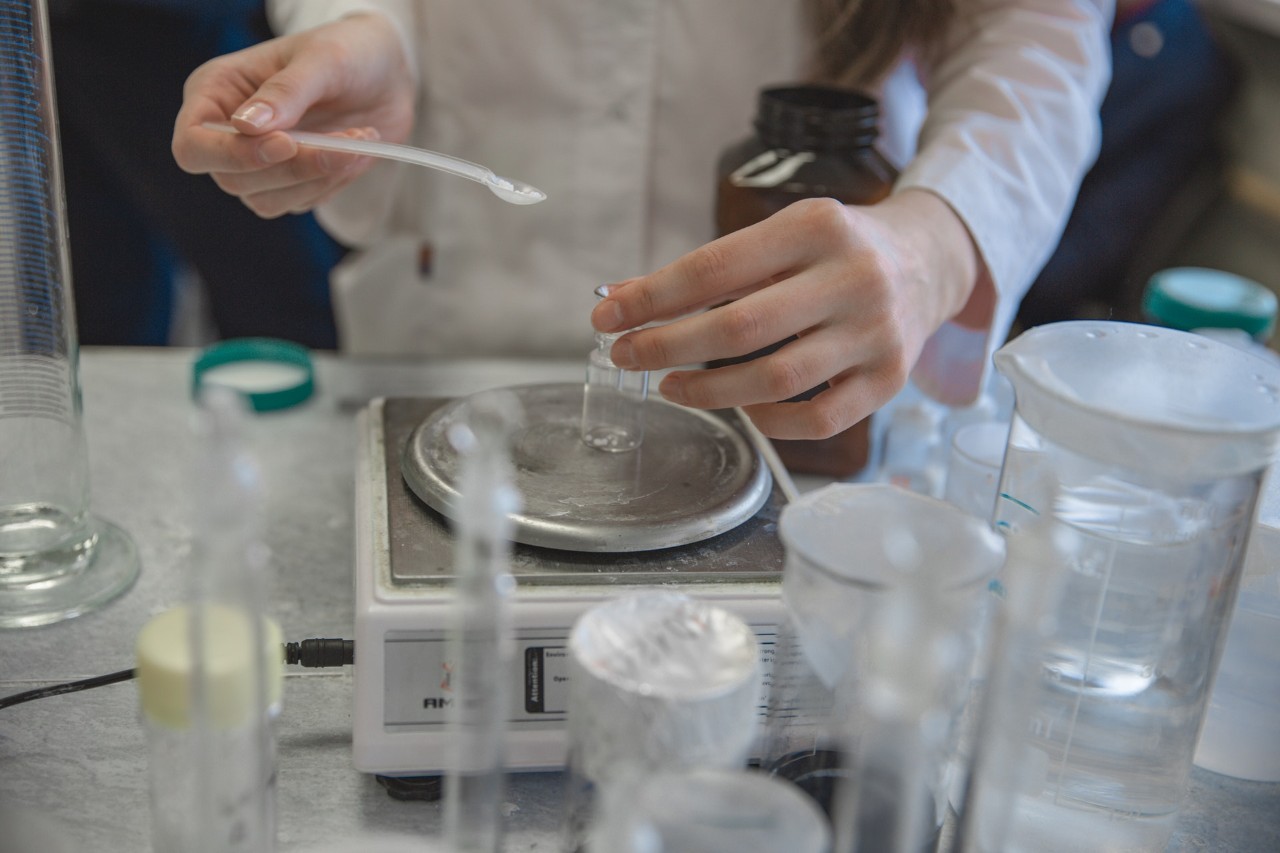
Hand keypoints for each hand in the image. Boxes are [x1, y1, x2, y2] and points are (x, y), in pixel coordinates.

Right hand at [171, 14, 415, 218]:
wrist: (387, 74)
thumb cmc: (346, 52)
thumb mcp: (321, 59)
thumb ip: (285, 91)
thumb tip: (246, 126)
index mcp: (216, 91)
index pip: (193, 145)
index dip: (231, 155)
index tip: (285, 143)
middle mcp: (228, 133)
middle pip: (232, 180)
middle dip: (290, 169)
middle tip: (343, 143)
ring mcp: (257, 163)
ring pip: (266, 200)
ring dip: (315, 178)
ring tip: (357, 141)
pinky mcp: (291, 182)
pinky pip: (301, 202)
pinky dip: (331, 183)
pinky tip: (354, 152)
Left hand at [591, 190, 990, 439]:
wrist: (930, 260)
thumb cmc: (835, 250)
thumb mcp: (779, 237)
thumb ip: (708, 270)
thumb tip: (622, 300)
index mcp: (816, 226)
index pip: (716, 267)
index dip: (653, 297)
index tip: (608, 316)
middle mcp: (852, 278)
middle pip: (740, 327)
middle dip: (668, 346)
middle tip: (627, 355)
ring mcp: (876, 333)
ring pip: (777, 379)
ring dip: (709, 391)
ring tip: (671, 385)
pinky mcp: (889, 380)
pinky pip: (817, 419)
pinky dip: (768, 420)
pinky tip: (741, 409)